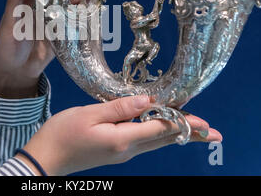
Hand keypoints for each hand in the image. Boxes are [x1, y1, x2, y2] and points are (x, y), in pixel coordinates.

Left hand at [0, 0, 98, 97]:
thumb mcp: (8, 23)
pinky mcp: (63, 32)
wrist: (16, 71)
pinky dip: (86, 12)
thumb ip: (13, 1)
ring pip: (72, 2)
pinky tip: (96, 6)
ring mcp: (55, 18)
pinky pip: (76, 19)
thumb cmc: (7, 46)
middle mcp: (45, 5)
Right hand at [18, 95, 221, 174]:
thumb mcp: (88, 115)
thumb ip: (119, 108)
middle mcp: (127, 149)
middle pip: (165, 139)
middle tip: (215, 134)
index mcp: (123, 139)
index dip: (184, 122)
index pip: (160, 129)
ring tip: (197, 131)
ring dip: (178, 133)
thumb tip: (147, 101)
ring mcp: (122, 152)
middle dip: (191, 135)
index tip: (206, 123)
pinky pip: (144, 141)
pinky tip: (163, 128)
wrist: (46, 159)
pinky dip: (159, 133)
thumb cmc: (63, 134)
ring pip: (157, 141)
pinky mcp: (116, 151)